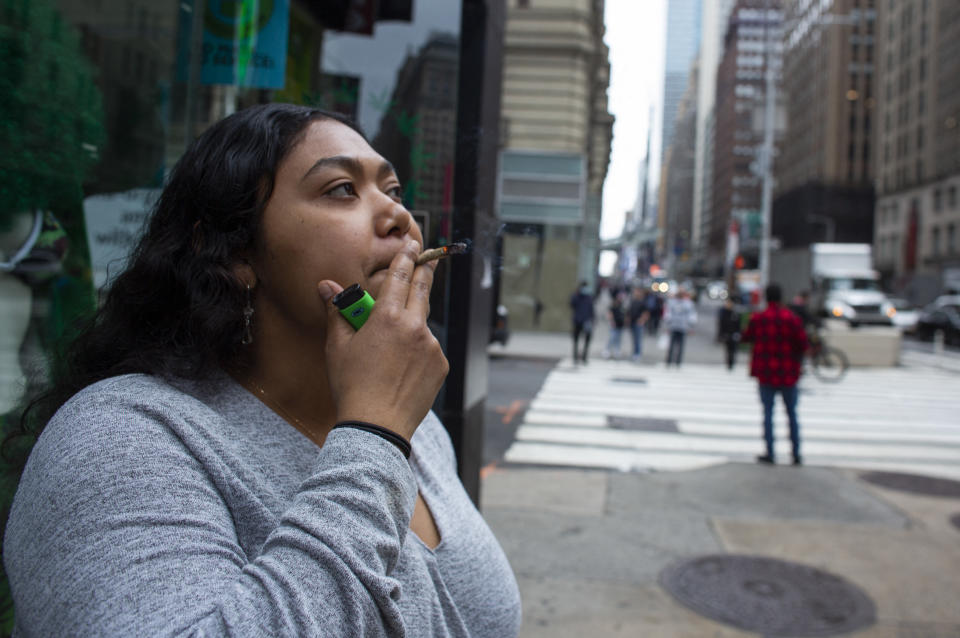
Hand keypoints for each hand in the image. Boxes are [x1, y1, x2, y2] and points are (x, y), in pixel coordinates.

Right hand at [319, 240, 448, 440]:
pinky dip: (418, 350)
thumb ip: (338, 312)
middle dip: (423, 272)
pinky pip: (428, 349)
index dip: (406, 257)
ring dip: (411, 324)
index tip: (412, 245)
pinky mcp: (440, 365)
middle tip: (428, 259)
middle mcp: (415, 327)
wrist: (376, 425)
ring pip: (422, 325)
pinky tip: (401, 368)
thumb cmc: (351, 385)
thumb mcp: (337, 347)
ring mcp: (431, 346)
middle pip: (421, 291)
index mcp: (388, 317)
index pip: (400, 276)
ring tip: (392, 346)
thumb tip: (326, 287)